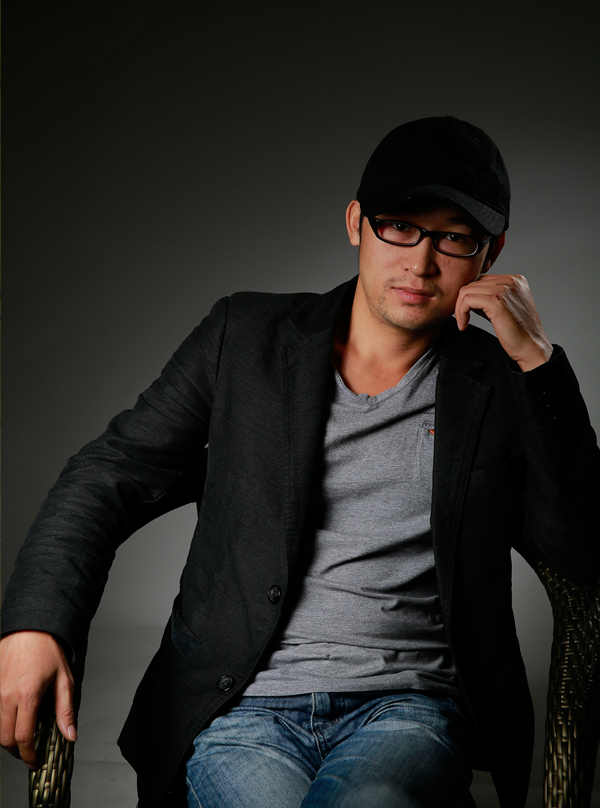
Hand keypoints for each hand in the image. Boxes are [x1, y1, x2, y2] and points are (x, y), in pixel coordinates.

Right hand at [0, 631, 76, 769]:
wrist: (30, 629)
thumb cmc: (47, 650)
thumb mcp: (64, 680)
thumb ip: (66, 710)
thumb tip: (70, 734)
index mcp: (28, 695)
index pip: (23, 737)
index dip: (28, 755)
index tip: (34, 761)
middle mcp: (6, 695)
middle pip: (4, 738)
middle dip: (16, 751)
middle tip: (27, 753)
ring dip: (6, 737)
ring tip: (21, 737)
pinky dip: (1, 721)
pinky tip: (13, 718)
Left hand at [455, 274, 552, 370]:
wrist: (530, 346)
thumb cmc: (517, 331)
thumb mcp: (502, 308)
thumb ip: (488, 297)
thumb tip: (464, 295)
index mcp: (515, 280)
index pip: (481, 280)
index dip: (469, 296)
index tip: (466, 312)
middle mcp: (511, 281)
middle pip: (473, 283)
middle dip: (462, 302)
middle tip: (462, 319)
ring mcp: (504, 290)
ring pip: (467, 291)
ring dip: (459, 308)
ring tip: (463, 323)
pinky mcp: (497, 302)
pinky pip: (467, 300)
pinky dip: (461, 312)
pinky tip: (464, 325)